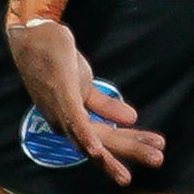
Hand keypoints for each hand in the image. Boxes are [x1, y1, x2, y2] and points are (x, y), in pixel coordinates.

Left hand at [8, 19, 165, 183]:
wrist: (34, 34)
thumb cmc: (56, 62)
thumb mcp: (84, 86)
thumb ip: (105, 105)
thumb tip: (132, 118)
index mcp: (68, 121)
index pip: (103, 140)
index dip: (129, 148)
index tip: (156, 154)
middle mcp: (62, 121)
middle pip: (101, 143)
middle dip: (131, 152)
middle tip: (159, 160)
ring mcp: (60, 108)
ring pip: (94, 135)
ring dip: (122, 147)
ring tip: (153, 154)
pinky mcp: (61, 92)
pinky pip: (74, 119)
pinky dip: (86, 137)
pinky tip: (98, 150)